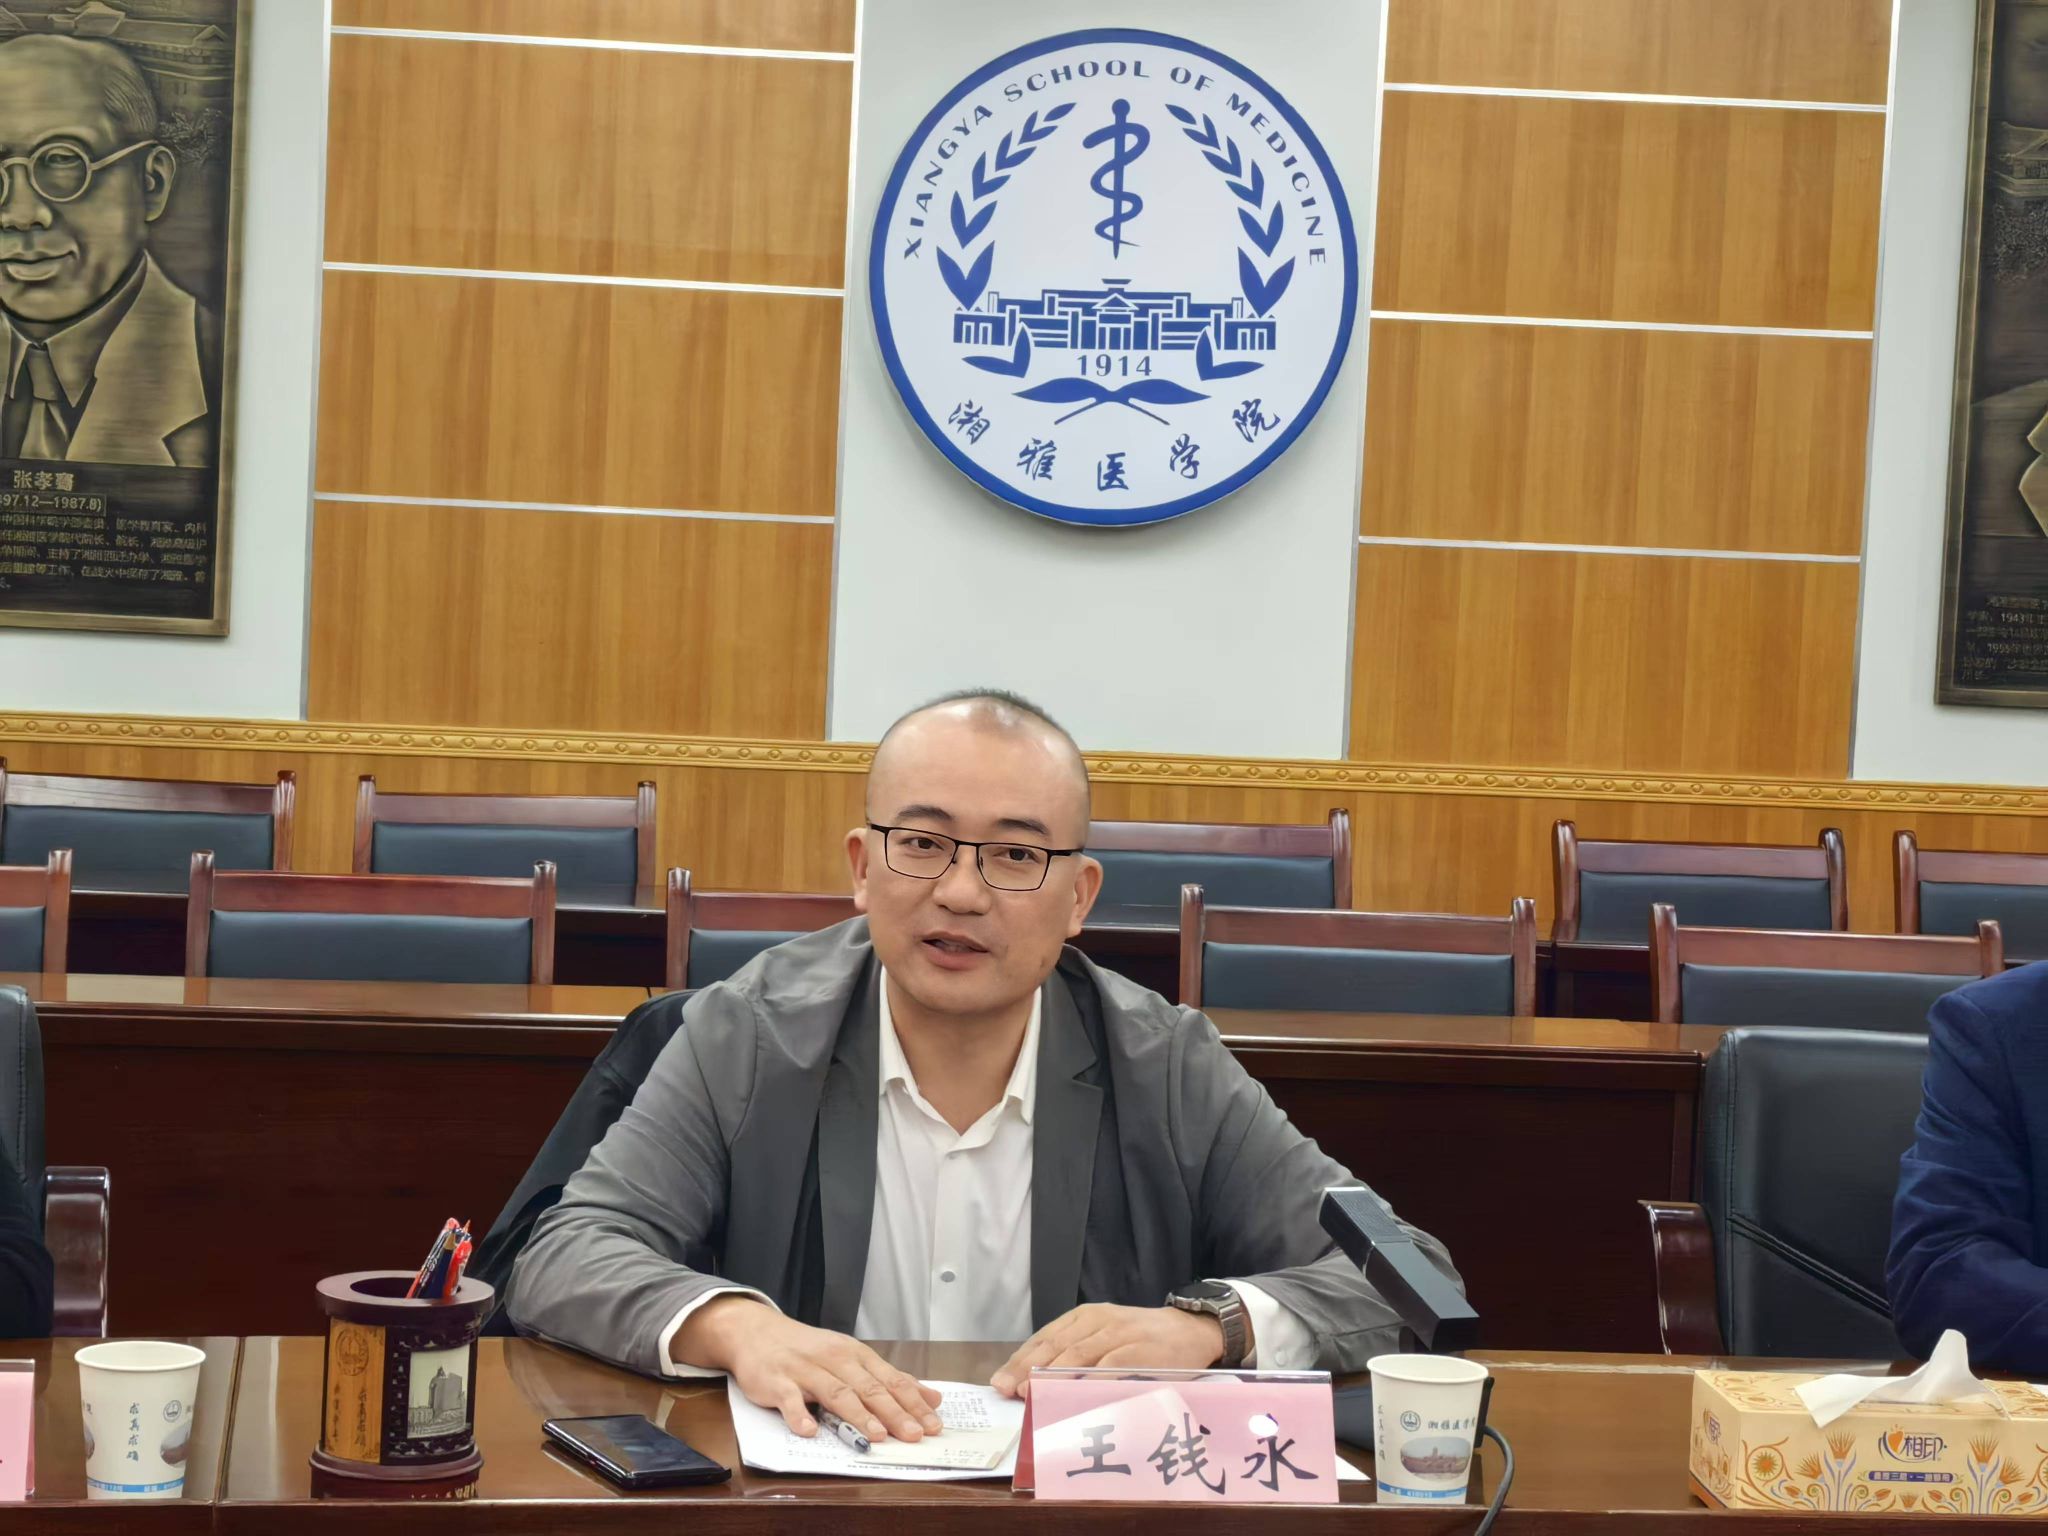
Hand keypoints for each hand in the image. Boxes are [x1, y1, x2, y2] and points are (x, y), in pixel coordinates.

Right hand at [675, 1296, 942, 1440]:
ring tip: (875, 1437)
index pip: (890, 1381)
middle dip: (894, 1413)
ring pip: (836, 1393)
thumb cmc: (809, 1350)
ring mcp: (805, 1370)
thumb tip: (931, 1398)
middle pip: (868, 1388)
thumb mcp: (851, 1358)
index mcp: (855, 1355)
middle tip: (914, 1435)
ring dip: (857, 1415)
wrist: (757, 1331)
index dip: (913, 1403)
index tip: (933, 1425)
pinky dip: (799, 1415)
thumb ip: (889, 1379)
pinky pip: (789, 1399)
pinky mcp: (776, 1381)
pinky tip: (809, 1431)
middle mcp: (834, 1360)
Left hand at [990, 1303, 1227, 1397]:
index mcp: (1084, 1317)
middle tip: (1008, 1391)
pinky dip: (1089, 1381)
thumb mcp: (1104, 1337)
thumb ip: (1076, 1353)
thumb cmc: (1141, 1339)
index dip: (1019, 1360)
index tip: (1000, 1382)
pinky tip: (1073, 1395)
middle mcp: (1097, 1320)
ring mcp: (1118, 1334)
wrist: (1189, 1329)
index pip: (1044, 1338)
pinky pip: (1109, 1367)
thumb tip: (1035, 1383)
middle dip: (1027, 1371)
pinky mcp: (1138, 1350)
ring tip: (1031, 1395)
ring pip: (1077, 1355)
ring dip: (1051, 1377)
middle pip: (1054, 1347)